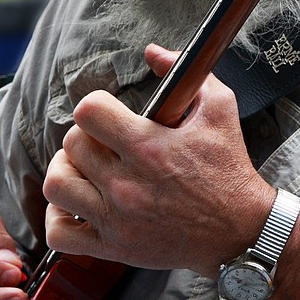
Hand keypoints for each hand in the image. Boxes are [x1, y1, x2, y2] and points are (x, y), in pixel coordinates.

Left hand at [43, 44, 275, 277]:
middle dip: (86, 136)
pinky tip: (77, 204)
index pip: (88, 113)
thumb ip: (186, 72)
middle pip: (71, 145)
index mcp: (148, 147)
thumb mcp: (219, 109)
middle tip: (104, 141)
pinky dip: (58, 217)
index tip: (109, 113)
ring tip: (85, 169)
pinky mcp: (115, 248)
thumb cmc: (229, 168)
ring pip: (57, 185)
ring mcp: (117, 219)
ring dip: (66, 171)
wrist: (242, 230)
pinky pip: (59, 234)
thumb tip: (152, 51)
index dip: (95, 106)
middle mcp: (127, 184)